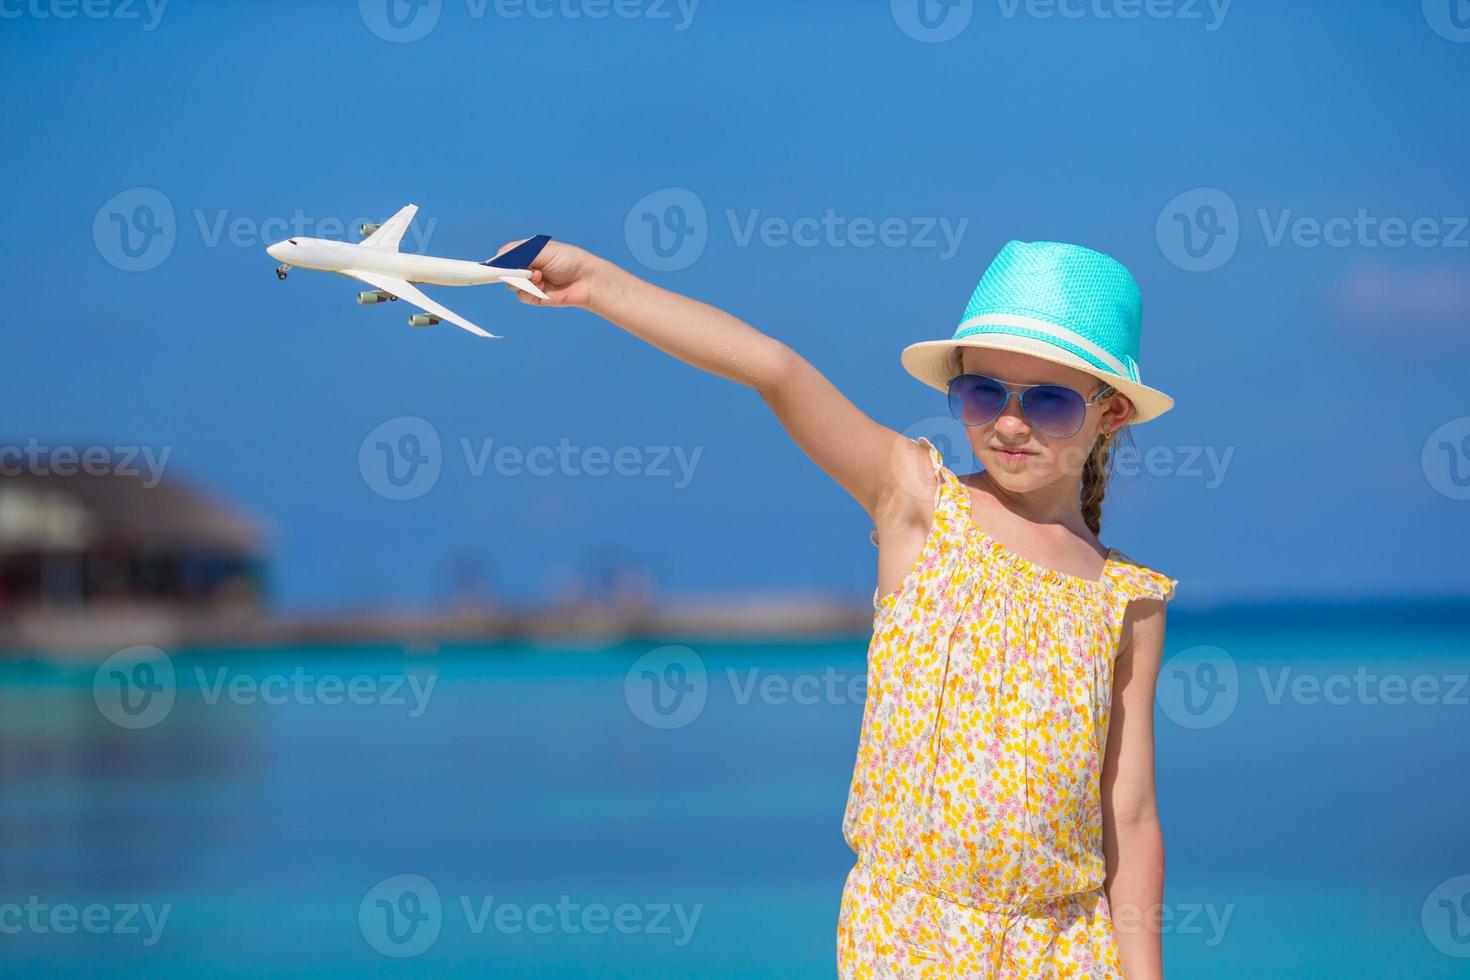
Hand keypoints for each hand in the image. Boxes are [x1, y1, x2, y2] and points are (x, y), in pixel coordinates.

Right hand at [495, 239, 610, 309]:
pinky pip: (522, 296)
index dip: (499, 261)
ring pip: (512, 285)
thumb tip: (499, 258)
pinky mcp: (535, 297)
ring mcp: (530, 282)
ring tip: (539, 276)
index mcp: (527, 252)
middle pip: (504, 271)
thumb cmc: (568, 259)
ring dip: (523, 282)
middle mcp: (526, 267)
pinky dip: (530, 292)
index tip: (495, 265)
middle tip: (525, 270)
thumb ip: (520, 253)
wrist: (586, 280)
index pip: (505, 255)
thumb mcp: (543, 251)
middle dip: (512, 271)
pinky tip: (543, 287)